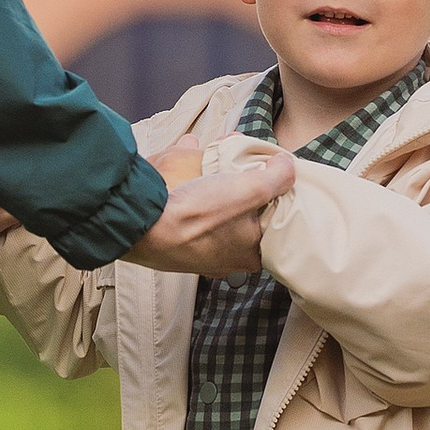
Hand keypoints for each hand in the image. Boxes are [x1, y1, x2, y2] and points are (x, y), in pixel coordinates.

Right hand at [122, 146, 294, 277]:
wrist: (143, 225)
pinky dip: (193, 200)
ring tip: (212, 172)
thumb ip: (276, 176)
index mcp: (250, 255)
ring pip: (216, 220)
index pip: (273, 227)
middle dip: (241, 193)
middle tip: (238, 173)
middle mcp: (226, 262)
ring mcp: (198, 257)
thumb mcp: (249, 189)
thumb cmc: (197, 214)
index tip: (266, 180)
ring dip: (215, 194)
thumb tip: (286, 166)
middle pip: (244, 222)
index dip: (272, 201)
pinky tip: (189, 184)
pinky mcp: (175, 247)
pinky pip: (192, 219)